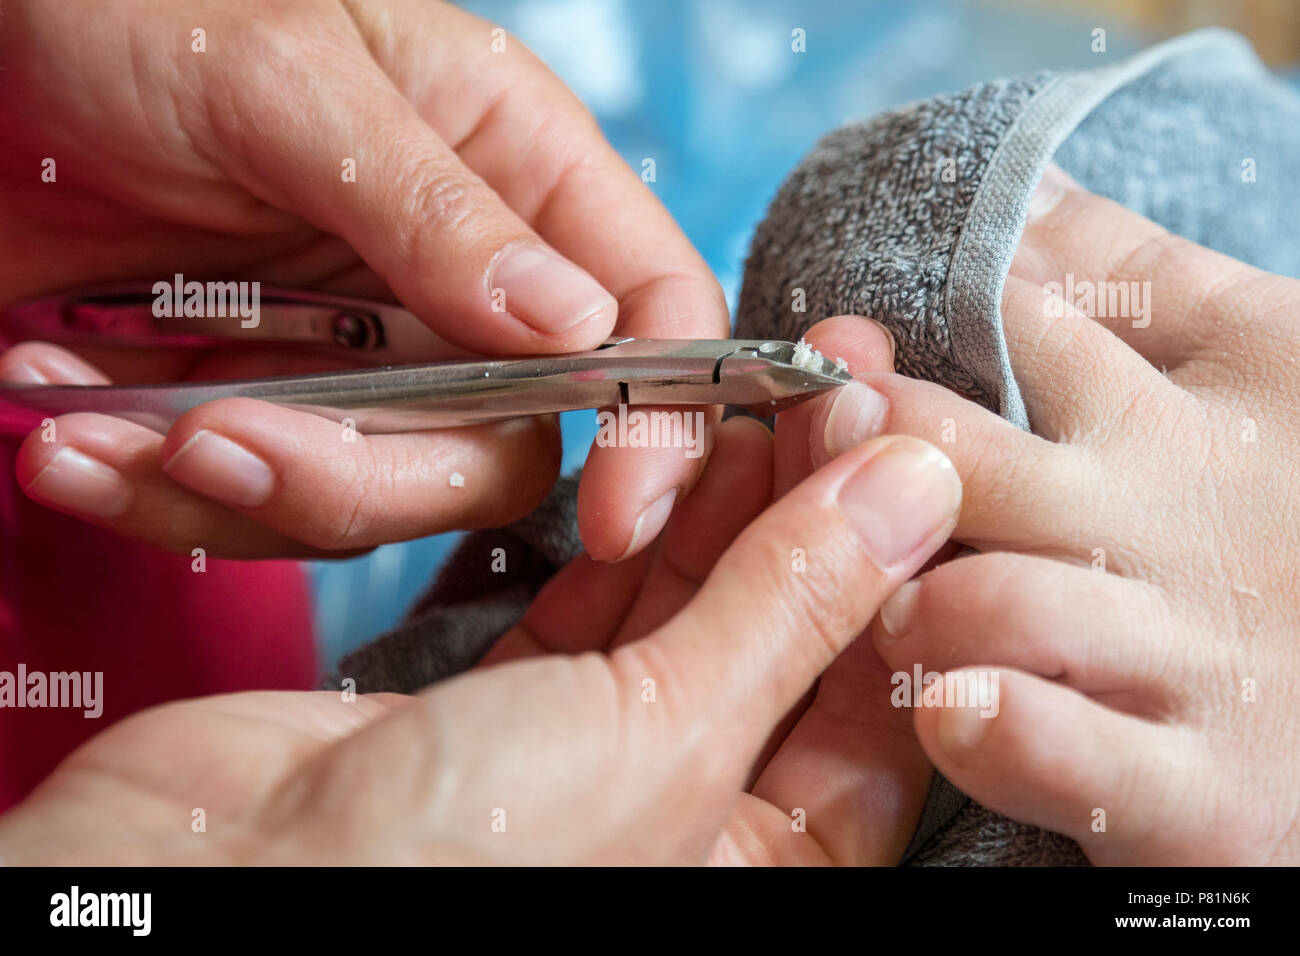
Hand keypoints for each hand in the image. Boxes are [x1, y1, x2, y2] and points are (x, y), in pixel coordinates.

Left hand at [0, 0, 726, 556]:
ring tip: (95, 434)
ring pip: (371, 500)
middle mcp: (457, 280)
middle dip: (368, 482)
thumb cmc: (138, 3)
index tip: (625, 514)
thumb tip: (577, 329)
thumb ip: (436, 207)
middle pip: (501, 448)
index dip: (658, 420)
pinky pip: (250, 501)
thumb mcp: (287, 77)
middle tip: (223, 441)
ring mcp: (358, 357)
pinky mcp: (262, 401)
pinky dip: (150, 492)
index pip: (650, 311)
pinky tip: (66, 426)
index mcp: (516, 169)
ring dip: (230, 495)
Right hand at [0, 351, 962, 863]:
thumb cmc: (444, 872)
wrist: (210, 871)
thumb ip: (787, 607)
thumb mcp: (659, 735)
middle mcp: (693, 816)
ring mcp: (603, 752)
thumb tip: (913, 493)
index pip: (877, 689)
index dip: (895, 554)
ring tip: (768, 379)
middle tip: (838, 369)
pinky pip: (605, 595)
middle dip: (816, 498)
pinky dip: (635, 521)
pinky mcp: (517, 700)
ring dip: (730, 492)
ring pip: (697, 599)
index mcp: (763, 863)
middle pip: (789, 629)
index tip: (899, 425)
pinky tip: (674, 444)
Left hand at [801, 166, 1299, 862]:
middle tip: (830, 435)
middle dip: (880, 444)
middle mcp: (1167, 520)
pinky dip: (992, 731)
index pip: (1019, 330)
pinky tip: (954, 711)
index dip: (912, 328)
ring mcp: (1182, 656)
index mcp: (1181, 408)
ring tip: (896, 615)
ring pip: (994, 606)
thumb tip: (1027, 188)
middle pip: (967, 458)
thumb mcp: (1257, 360)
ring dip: (921, 606)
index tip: (843, 335)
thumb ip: (1135, 278)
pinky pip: (1055, 751)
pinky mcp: (1200, 789)